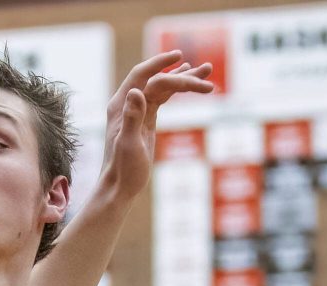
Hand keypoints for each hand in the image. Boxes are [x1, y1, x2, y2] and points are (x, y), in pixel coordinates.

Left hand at [98, 52, 213, 200]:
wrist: (119, 187)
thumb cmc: (123, 169)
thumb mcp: (129, 144)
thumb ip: (133, 118)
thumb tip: (136, 91)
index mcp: (120, 106)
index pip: (142, 76)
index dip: (160, 63)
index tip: (180, 57)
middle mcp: (128, 104)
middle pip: (156, 79)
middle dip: (181, 73)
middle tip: (207, 69)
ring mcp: (138, 111)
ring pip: (163, 87)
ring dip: (184, 79)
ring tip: (207, 70)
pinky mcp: (147, 120)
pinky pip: (163, 98)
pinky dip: (177, 90)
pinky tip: (190, 83)